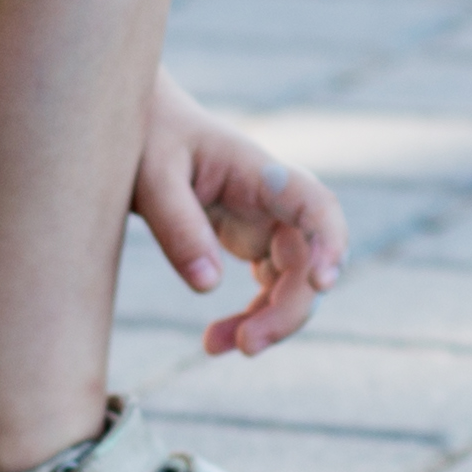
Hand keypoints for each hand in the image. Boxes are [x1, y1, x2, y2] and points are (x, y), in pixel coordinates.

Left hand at [135, 71, 347, 356]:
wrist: (140, 125)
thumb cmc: (147, 136)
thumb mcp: (151, 176)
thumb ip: (178, 226)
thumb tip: (209, 287)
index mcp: (259, 171)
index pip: (317, 205)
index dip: (331, 244)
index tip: (322, 282)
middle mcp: (275, 200)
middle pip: (309, 262)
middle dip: (288, 311)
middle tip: (246, 346)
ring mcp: (268, 223)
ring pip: (294, 285)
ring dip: (268, 322)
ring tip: (215, 346)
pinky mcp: (252, 242)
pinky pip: (269, 290)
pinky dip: (250, 318)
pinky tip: (216, 339)